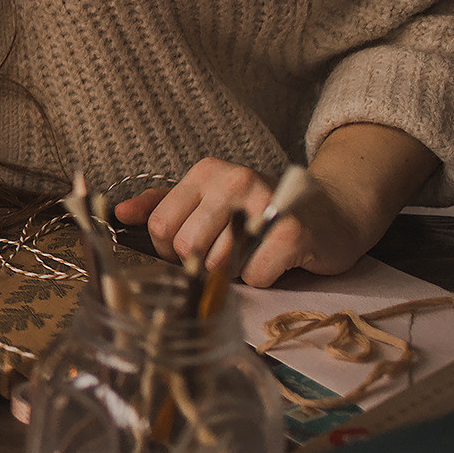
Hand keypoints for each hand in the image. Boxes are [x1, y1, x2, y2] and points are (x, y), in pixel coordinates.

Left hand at [112, 126, 437, 286]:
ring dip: (232, 273)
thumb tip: (119, 212)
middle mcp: (232, 180)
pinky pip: (254, 275)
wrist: (335, 211)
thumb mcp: (211, 198)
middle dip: (200, 264)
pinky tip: (275, 263)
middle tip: (225, 257)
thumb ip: (164, 203)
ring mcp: (264, 202)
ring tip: (251, 256)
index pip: (159, 225)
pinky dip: (262, 279)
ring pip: (217, 263)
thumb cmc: (264, 210)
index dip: (170, 250)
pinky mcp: (293, 231)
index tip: (192, 251)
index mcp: (205, 173)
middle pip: (184, 246)